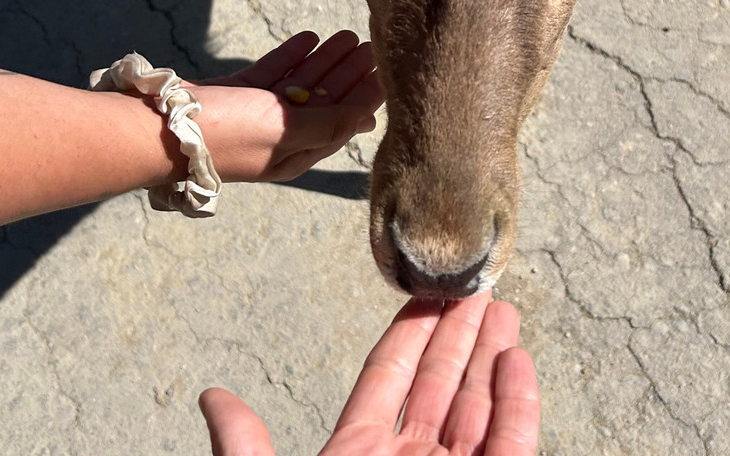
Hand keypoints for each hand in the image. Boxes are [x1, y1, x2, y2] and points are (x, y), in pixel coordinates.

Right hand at [190, 30, 383, 182]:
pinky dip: (291, 56)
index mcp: (294, 155)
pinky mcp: (234, 95)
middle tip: (370, 45)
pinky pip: (271, 74)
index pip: (340, 123)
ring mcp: (254, 116)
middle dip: (347, 74)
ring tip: (346, 35)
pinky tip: (309, 38)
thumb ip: (328, 123)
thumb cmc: (226, 133)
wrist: (156, 128)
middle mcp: (277, 138)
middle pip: (323, 101)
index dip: (364, 97)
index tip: (386, 70)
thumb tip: (367, 119)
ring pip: (299, 84)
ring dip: (324, 60)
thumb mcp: (285, 131)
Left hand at [199, 292, 539, 455]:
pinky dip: (517, 405)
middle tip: (477, 290)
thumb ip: (246, 449)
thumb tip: (212, 399)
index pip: (389, 379)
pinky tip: (518, 363)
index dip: (410, 334)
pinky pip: (511, 446)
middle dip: (460, 336)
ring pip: (478, 409)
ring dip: (492, 358)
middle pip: (440, 385)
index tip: (427, 296)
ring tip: (503, 313)